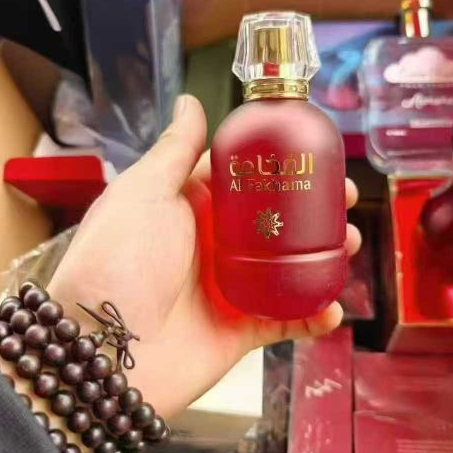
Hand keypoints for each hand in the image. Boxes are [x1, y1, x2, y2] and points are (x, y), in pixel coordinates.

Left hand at [49, 95, 360, 417]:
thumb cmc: (118, 261)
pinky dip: (314, 316)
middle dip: (314, 211)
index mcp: (192, 209)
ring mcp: (230, 289)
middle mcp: (213, 246)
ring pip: (289, 268)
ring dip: (324, 257)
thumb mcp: (145, 193)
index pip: (246, 179)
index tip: (316, 154)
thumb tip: (191, 102)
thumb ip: (175, 150)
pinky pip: (288, 321)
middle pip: (277, 222)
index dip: (281, 166)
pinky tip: (333, 306)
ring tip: (348, 243)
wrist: (104, 350)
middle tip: (344, 199)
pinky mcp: (241, 331)